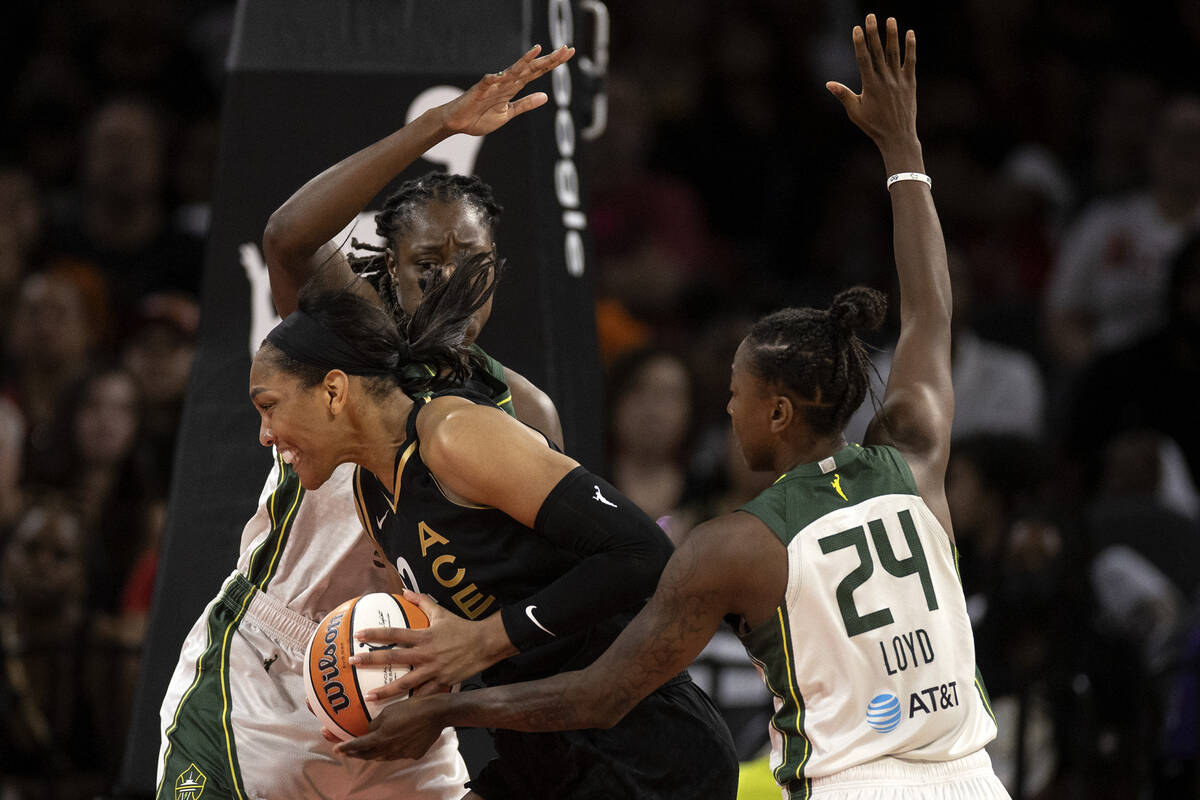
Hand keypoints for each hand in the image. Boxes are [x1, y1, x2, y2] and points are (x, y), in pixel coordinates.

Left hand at [335, 694, 445, 760]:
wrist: (435, 713)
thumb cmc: (411, 708)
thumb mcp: (388, 711)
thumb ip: (375, 724)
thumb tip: (371, 731)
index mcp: (381, 738)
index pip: (358, 745)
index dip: (346, 747)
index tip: (336, 749)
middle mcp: (390, 749)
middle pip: (368, 755)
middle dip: (356, 754)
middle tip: (347, 752)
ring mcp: (402, 753)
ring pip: (383, 756)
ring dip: (373, 753)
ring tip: (366, 750)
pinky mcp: (413, 754)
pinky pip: (399, 754)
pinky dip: (392, 750)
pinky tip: (394, 744)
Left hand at [349, 590, 514, 699]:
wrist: (484, 644)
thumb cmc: (461, 627)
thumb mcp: (441, 612)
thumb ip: (421, 601)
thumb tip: (404, 591)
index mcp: (424, 636)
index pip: (394, 634)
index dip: (376, 633)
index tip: (359, 635)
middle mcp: (425, 654)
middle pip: (394, 658)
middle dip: (371, 660)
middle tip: (353, 662)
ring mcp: (433, 671)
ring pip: (405, 683)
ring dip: (385, 690)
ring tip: (368, 696)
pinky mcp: (441, 683)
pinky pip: (423, 695)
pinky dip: (410, 704)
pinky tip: (397, 711)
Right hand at [438, 44, 574, 136]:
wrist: (458, 122)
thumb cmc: (480, 116)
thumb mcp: (508, 113)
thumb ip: (525, 104)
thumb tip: (545, 96)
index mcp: (514, 87)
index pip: (537, 72)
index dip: (553, 63)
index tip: (569, 53)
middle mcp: (506, 82)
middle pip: (531, 68)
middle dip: (548, 59)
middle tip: (566, 48)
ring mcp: (493, 86)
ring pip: (512, 72)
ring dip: (524, 62)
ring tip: (537, 51)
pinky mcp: (478, 92)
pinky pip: (486, 84)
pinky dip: (493, 79)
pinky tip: (500, 74)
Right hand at [826, 15, 917, 158]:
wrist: (898, 137)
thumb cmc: (874, 126)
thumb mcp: (855, 112)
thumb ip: (844, 95)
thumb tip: (828, 84)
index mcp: (870, 86)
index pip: (863, 59)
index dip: (860, 43)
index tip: (857, 29)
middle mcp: (884, 80)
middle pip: (878, 52)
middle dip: (874, 33)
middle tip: (871, 16)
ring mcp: (898, 80)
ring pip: (894, 53)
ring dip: (892, 35)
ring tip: (890, 19)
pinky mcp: (910, 82)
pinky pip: (910, 61)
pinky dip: (910, 47)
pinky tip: (910, 34)